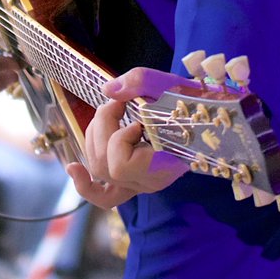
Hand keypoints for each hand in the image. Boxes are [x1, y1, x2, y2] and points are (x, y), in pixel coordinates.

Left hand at [65, 67, 189, 209]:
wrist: (207, 114)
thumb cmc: (189, 99)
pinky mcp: (133, 180)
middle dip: (103, 126)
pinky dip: (86, 185)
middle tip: (119, 103)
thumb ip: (139, 82)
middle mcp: (148, 182)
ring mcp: (139, 183)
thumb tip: (108, 90)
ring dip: (96, 135)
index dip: (119, 136)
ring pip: (98, 169)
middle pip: (104, 164)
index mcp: (160, 166)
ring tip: (112, 113)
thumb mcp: (167, 83)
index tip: (133, 114)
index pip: (120, 165)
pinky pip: (105, 196)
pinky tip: (73, 168)